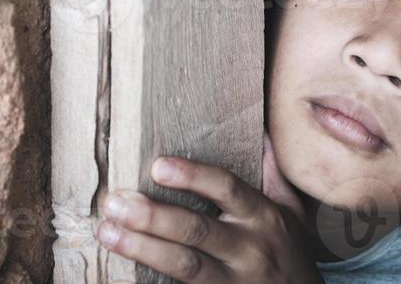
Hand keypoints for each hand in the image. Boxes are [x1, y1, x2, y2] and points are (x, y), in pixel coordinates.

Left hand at [96, 140, 323, 283]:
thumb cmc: (292, 254)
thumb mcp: (292, 213)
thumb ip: (273, 175)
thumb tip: (260, 131)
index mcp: (264, 218)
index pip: (228, 190)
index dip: (193, 177)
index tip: (158, 166)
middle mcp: (250, 250)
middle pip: (197, 230)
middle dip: (153, 217)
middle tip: (115, 203)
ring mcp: (235, 282)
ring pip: (185, 266)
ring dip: (142, 249)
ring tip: (108, 233)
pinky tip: (121, 276)